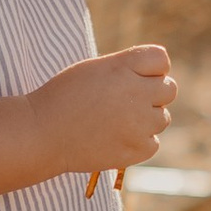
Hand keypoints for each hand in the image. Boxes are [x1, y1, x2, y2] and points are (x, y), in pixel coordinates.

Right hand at [30, 45, 175, 183]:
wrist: (42, 134)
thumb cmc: (65, 96)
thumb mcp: (95, 69)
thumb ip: (128, 68)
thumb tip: (158, 76)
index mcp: (124, 67)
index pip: (161, 59)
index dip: (149, 68)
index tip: (132, 76)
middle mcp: (136, 93)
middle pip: (168, 89)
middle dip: (151, 93)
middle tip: (125, 101)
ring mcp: (138, 124)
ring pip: (162, 118)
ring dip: (145, 119)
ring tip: (115, 121)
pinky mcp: (136, 150)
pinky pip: (152, 143)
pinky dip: (138, 142)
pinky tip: (114, 138)